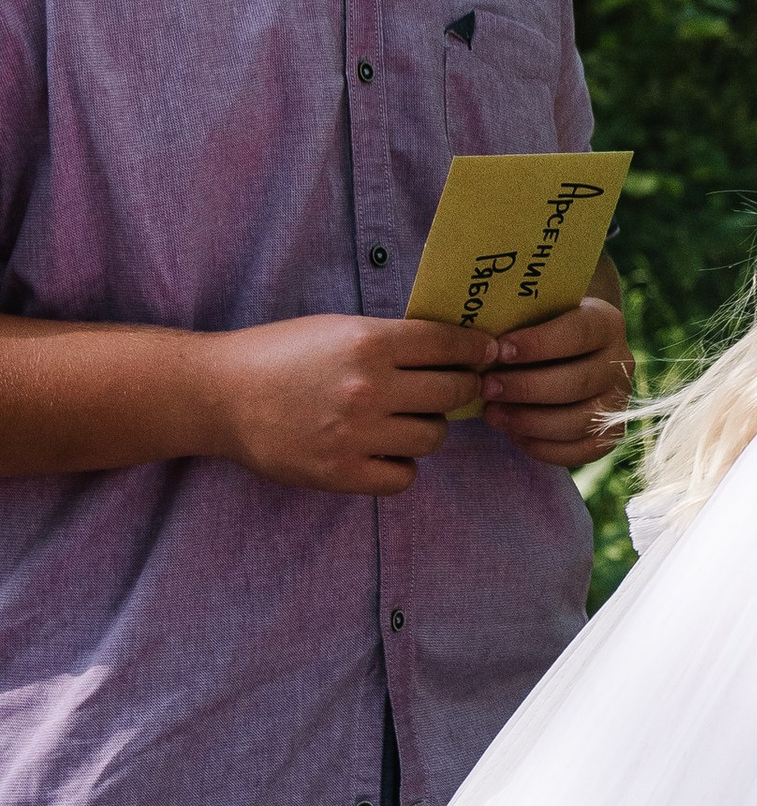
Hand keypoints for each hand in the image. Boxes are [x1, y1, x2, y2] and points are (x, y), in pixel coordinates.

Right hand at [206, 315, 493, 495]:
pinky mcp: (341, 473)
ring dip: (427, 428)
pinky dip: (401, 465)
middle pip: (454, 393)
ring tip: (404, 420)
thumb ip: (392, 340)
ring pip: (434, 437)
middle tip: (451, 389)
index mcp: (369, 343)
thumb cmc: (280, 353)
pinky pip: (404, 476)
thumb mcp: (338, 329)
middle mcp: (368, 388)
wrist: (219, 395)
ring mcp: (356, 435)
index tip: (487, 353)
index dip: (477, 349)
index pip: (450, 345)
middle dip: (461, 388)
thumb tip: (456, 350)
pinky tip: (384, 450)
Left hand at [481, 293, 634, 467]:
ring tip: (492, 415)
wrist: (566, 353)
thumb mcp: (535, 314)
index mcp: (606, 323)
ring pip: (578, 420)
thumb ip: (518, 323)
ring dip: (529, 421)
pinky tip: (514, 435)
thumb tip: (481, 344)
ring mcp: (619, 401)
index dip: (538, 344)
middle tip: (486, 388)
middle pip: (577, 382)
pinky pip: (581, 451)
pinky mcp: (610, 434)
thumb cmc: (539, 329)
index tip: (499, 351)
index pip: (578, 333)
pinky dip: (544, 447)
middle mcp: (621, 362)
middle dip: (526, 388)